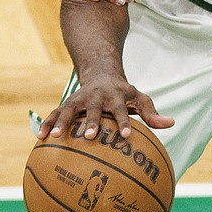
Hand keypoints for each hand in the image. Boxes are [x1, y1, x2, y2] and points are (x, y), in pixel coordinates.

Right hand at [40, 74, 172, 140]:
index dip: (123, 121)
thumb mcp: (140, 98)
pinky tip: (41, 137)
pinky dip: (47, 123)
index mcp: (116, 96)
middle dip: (91, 122)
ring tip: (56, 136)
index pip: (121, 110)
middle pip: (94, 109)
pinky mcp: (67, 103)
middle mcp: (96, 96)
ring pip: (69, 109)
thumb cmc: (124, 93)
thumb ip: (152, 113)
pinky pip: (55, 113)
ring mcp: (80, 99)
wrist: (101, 73)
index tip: (126, 135)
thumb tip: (171, 123)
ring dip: (62, 122)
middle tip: (89, 137)